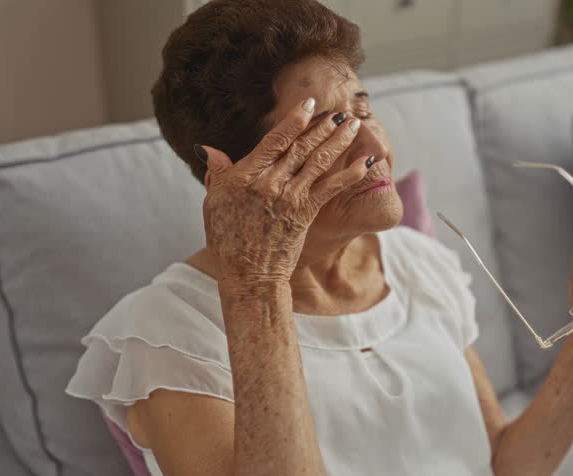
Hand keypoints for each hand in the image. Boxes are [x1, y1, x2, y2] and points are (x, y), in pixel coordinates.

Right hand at [197, 98, 373, 284]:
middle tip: (339, 111)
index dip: (294, 120)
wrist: (248, 274)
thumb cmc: (228, 240)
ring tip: (353, 125)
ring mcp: (289, 197)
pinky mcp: (305, 213)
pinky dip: (349, 173)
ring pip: (317, 161)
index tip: (310, 104)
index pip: (274, 140)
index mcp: (244, 176)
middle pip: (300, 147)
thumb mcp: (214, 203)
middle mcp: (268, 183)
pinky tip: (365, 160)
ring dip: (338, 141)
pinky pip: (331, 188)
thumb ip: (218, 173)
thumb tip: (208, 149)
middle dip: (322, 126)